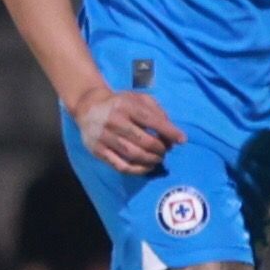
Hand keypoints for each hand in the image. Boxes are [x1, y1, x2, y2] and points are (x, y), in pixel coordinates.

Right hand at [68, 84, 183, 175]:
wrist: (87, 107)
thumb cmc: (119, 103)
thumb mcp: (138, 99)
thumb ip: (157, 112)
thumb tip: (173, 135)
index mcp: (125, 105)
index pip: (151, 121)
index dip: (169, 132)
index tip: (182, 140)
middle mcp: (113, 121)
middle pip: (144, 141)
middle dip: (160, 149)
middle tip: (165, 151)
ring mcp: (104, 137)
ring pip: (133, 155)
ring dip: (151, 160)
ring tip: (157, 159)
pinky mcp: (98, 151)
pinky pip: (121, 166)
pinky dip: (138, 170)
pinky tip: (147, 167)